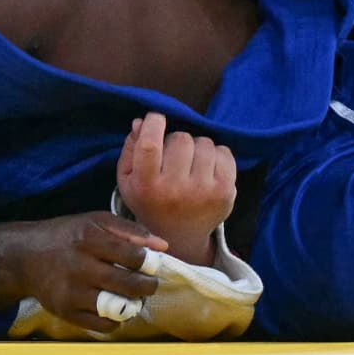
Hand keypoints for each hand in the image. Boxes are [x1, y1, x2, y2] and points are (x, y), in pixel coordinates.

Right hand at [0, 213, 167, 333]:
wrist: (25, 256)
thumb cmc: (67, 236)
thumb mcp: (95, 221)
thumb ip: (130, 231)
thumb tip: (163, 245)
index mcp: (88, 238)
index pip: (133, 256)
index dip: (150, 263)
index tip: (152, 264)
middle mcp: (79, 265)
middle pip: (129, 284)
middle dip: (148, 286)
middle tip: (149, 284)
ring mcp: (72, 292)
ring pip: (118, 308)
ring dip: (134, 305)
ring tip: (135, 298)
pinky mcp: (66, 312)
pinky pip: (103, 325)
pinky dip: (116, 321)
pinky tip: (116, 309)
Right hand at [116, 111, 235, 266]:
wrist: (180, 236)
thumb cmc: (150, 201)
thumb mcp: (129, 180)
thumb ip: (131, 149)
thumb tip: (141, 121)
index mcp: (147, 187)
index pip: (150, 145)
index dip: (154, 123)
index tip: (156, 119)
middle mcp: (175, 191)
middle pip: (181, 139)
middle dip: (176, 140)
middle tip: (173, 155)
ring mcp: (203, 192)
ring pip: (204, 143)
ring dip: (197, 147)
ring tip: (190, 163)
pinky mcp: (225, 193)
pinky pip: (224, 153)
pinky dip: (216, 154)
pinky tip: (206, 169)